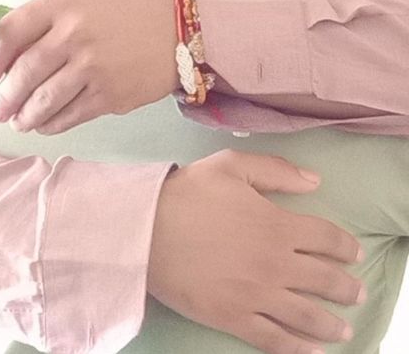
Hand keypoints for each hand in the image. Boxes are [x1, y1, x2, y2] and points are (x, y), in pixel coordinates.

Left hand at [0, 0, 176, 131]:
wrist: (180, 29)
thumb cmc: (127, 10)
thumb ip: (48, 15)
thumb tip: (10, 51)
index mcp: (62, 4)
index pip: (10, 31)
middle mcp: (73, 34)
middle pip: (22, 73)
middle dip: (4, 98)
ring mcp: (91, 68)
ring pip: (42, 101)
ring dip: (24, 117)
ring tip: (19, 122)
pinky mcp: (109, 95)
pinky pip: (69, 116)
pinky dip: (51, 125)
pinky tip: (45, 126)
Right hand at [149, 150, 364, 353]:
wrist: (147, 230)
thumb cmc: (188, 193)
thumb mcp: (231, 166)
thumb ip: (276, 171)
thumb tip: (315, 182)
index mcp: (278, 225)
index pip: (327, 238)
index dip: (346, 247)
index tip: (354, 254)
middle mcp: (276, 264)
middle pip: (325, 280)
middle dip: (346, 288)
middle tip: (356, 293)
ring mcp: (257, 295)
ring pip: (307, 316)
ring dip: (332, 324)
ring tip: (343, 330)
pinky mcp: (234, 318)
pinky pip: (275, 340)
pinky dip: (299, 350)